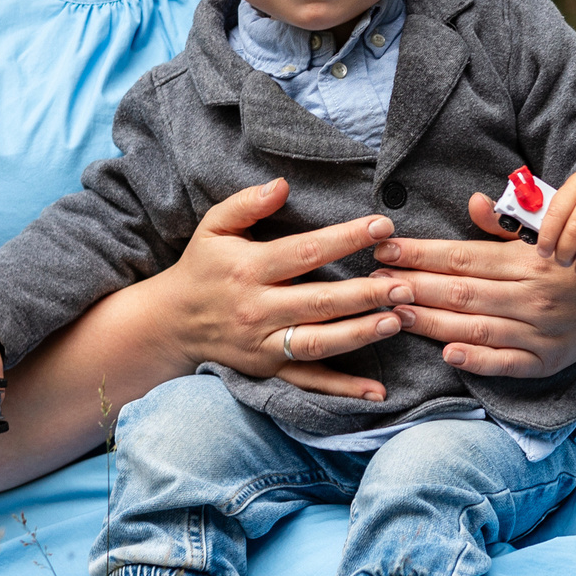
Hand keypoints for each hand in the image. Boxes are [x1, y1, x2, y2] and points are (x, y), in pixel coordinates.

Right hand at [138, 178, 401, 402]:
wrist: (170, 324)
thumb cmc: (201, 268)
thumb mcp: (213, 228)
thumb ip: (246, 203)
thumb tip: (282, 184)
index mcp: (247, 269)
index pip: (304, 252)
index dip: (345, 239)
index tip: (382, 227)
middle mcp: (256, 309)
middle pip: (318, 302)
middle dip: (364, 294)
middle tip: (405, 285)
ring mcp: (263, 344)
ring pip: (317, 342)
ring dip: (360, 334)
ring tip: (397, 321)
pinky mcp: (268, 369)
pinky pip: (309, 381)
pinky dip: (343, 389)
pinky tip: (377, 391)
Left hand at [370, 194, 575, 380]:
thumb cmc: (567, 259)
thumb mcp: (544, 231)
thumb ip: (504, 222)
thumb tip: (473, 202)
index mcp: (526, 259)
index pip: (463, 256)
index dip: (421, 253)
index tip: (385, 250)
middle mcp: (531, 294)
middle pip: (462, 291)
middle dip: (414, 286)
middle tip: (374, 284)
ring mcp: (539, 330)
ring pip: (477, 326)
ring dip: (432, 322)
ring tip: (394, 314)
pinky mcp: (545, 359)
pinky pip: (507, 362)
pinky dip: (478, 360)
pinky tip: (447, 353)